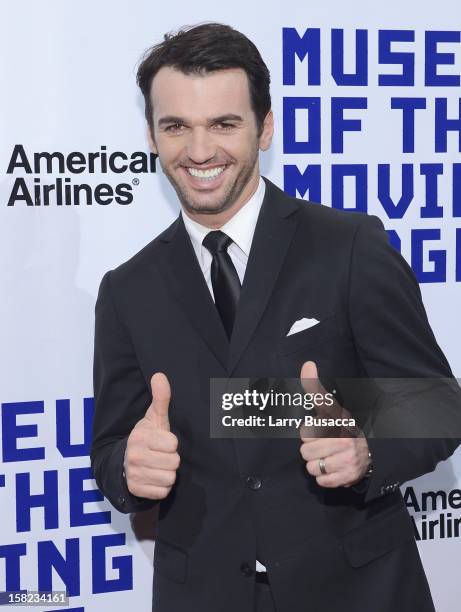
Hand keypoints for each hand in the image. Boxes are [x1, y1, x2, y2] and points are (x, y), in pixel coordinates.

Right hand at [124, 372, 179, 499]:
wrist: (124, 462)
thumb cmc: (146, 438)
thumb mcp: (154, 418)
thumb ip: (160, 398)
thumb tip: (160, 375)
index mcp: (140, 437)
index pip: (173, 443)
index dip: (171, 443)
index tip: (163, 441)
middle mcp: (134, 456)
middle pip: (174, 462)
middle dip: (171, 459)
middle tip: (161, 455)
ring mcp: (134, 475)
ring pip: (169, 478)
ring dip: (167, 473)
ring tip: (158, 466)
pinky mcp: (137, 490)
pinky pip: (163, 492)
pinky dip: (161, 487)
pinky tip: (154, 478)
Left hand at [299, 361, 370, 487]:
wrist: (369, 451)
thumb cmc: (342, 427)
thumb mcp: (330, 407)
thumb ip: (315, 387)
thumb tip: (308, 364)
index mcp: (338, 423)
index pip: (305, 432)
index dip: (309, 433)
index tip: (320, 431)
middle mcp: (345, 441)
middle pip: (305, 453)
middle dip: (311, 450)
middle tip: (324, 446)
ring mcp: (348, 460)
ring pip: (311, 468)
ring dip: (317, 464)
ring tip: (328, 457)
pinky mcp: (349, 477)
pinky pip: (321, 481)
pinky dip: (324, 477)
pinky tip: (333, 468)